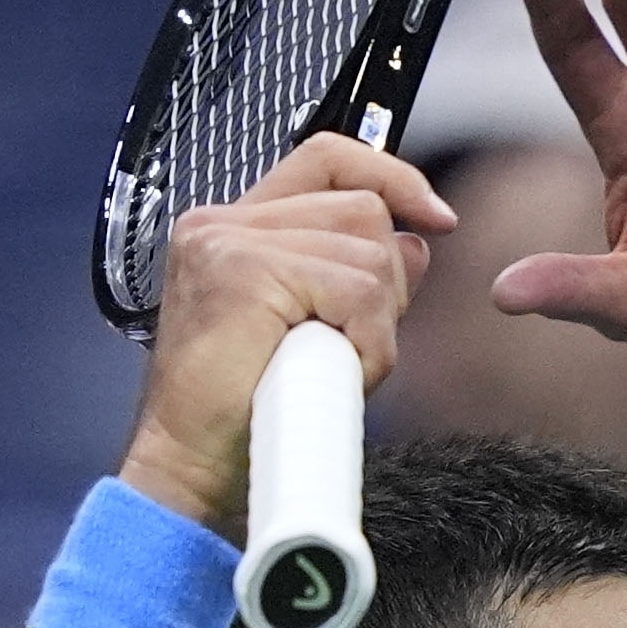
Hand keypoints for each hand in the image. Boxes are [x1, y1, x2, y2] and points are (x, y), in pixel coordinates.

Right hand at [113, 132, 448, 537]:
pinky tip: (333, 374)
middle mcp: (223, 223)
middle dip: (387, 282)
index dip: (392, 176)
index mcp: (233, 228)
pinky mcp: (245, 271)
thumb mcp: (313, 332)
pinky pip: (355, 290)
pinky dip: (366, 341)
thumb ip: (356, 275)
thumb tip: (414, 239)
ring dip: (374, 322)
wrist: (190, 469)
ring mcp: (229, 242)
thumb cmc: (241, 417)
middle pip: (361, 209)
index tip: (436, 216)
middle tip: (352, 345)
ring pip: (366, 251)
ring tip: (331, 367)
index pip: (327, 159)